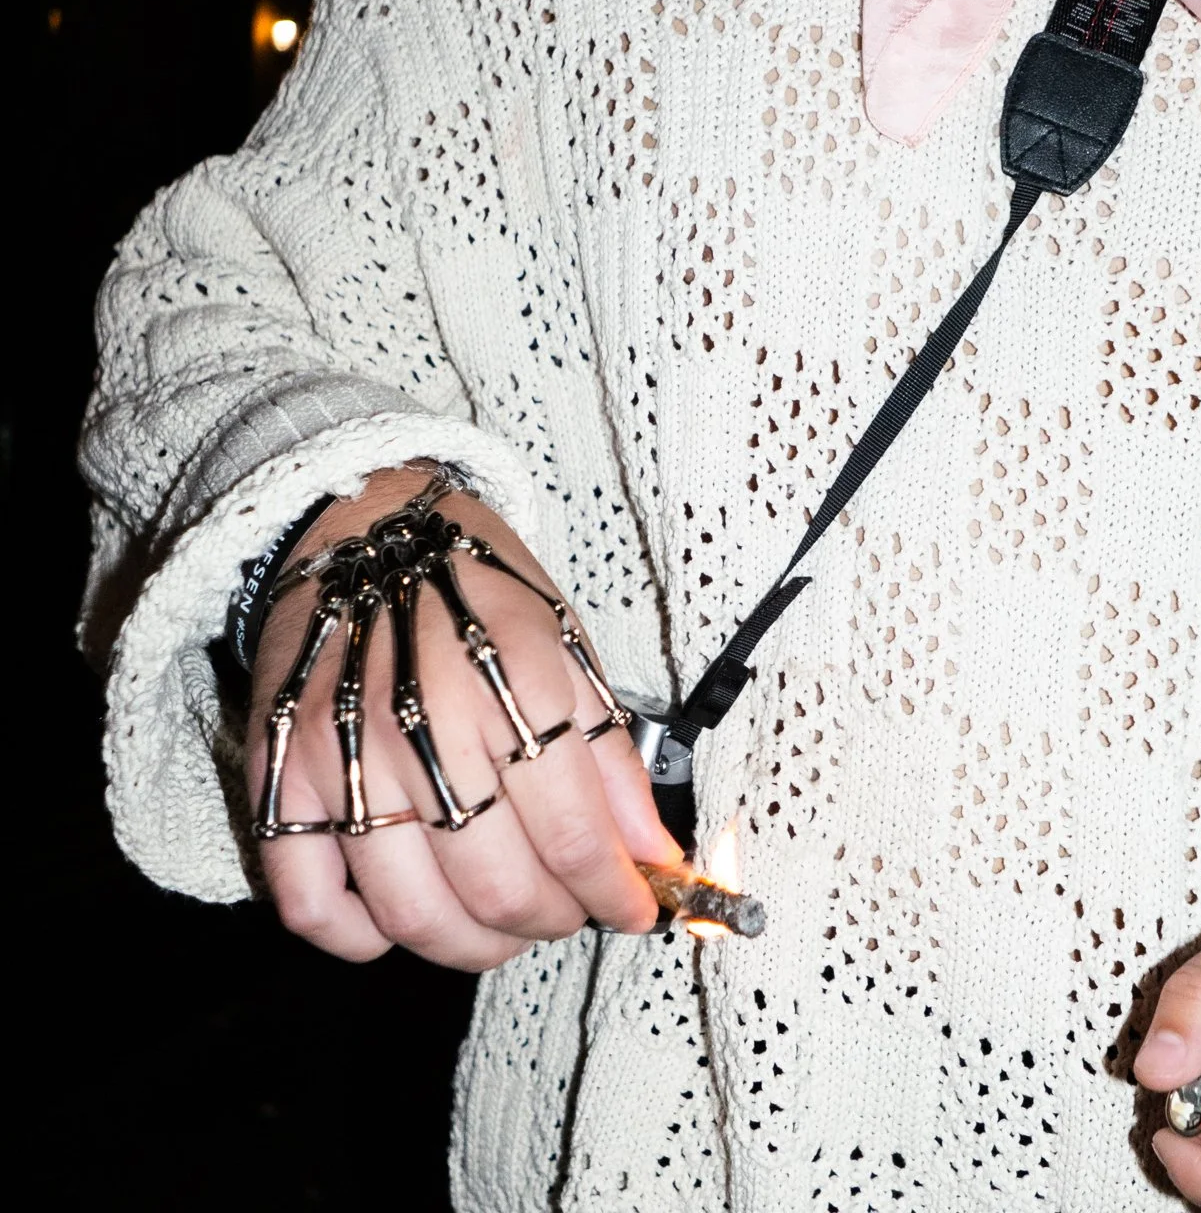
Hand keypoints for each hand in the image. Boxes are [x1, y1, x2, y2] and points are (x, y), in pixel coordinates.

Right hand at [248, 465, 680, 968]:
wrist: (360, 525)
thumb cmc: (471, 585)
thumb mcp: (563, 642)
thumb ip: (609, 752)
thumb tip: (652, 853)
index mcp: (509, 678)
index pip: (574, 834)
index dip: (617, 892)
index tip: (637, 906)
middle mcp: (421, 722)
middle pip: (498, 887)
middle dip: (555, 921)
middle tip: (570, 909)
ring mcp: (340, 757)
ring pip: (414, 915)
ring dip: (475, 945)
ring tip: (503, 923)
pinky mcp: (278, 778)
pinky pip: (313, 908)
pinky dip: (363, 938)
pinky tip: (406, 913)